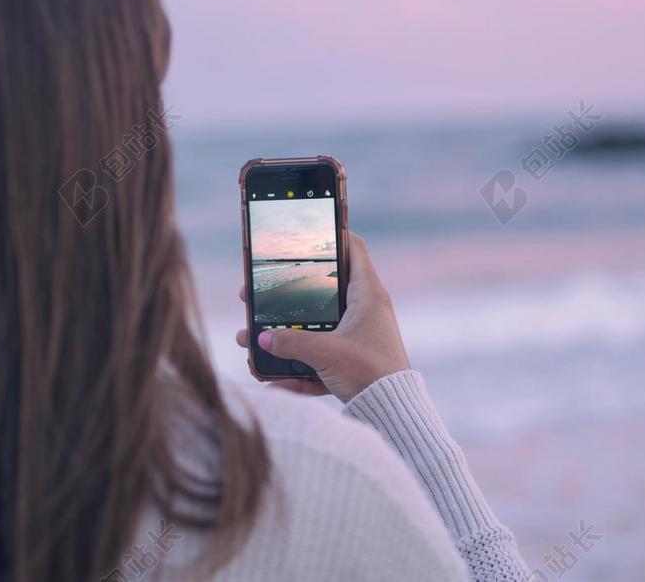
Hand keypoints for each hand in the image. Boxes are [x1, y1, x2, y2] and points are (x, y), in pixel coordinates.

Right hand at [236, 232, 410, 402]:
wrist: (393, 413)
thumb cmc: (369, 372)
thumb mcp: (326, 353)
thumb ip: (291, 343)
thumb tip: (261, 339)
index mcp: (367, 295)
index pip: (354, 250)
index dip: (333, 235)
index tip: (307, 232)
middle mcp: (365, 311)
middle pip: (322, 291)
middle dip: (287, 294)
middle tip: (259, 291)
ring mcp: (358, 337)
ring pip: (315, 328)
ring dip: (285, 335)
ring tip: (251, 337)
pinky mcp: (352, 362)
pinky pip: (319, 359)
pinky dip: (297, 369)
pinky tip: (270, 380)